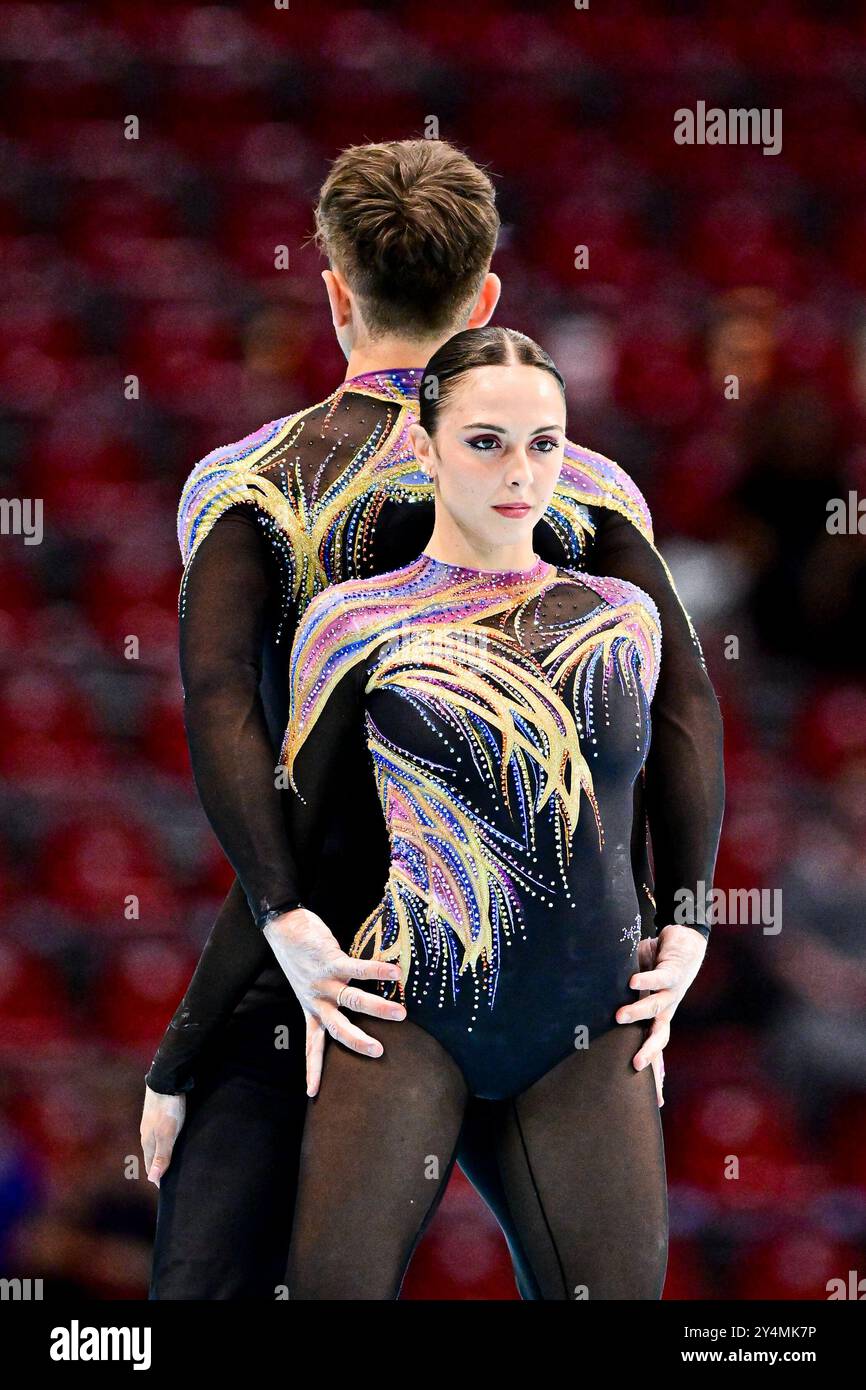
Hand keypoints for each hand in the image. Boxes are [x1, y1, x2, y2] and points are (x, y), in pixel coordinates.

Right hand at [140, 1086, 185, 1188]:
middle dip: (159, 1168)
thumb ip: (161, 1156)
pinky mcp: (158, 1114)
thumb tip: (153, 1179)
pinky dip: (165, 1142)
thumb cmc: (168, 1109)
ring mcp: (151, 1123)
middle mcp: (147, 1134)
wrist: (166, 1079)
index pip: (150, 1166)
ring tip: (172, 1162)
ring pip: (156, 1144)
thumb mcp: (167, 1134)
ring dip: (162, 1154)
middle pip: (152, 1156)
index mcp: (147, 1142)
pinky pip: (161, 1133)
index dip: (158, 1178)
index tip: (165, 1189)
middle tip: (170, 1179)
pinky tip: (173, 1140)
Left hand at [263, 907, 405, 1097]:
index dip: (313, 1069)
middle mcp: (317, 1000)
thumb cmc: (300, 957)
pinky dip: (377, 970)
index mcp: (311, 1009)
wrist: (283, 928)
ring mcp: (324, 981)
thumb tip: (354, 1005)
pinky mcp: (330, 960)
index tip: (313, 1093)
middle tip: (379, 1053)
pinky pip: (358, 968)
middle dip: (358, 1043)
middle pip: (337, 1028)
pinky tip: (395, 972)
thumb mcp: (308, 985)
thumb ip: (327, 998)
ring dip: (378, 1007)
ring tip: (401, 1014)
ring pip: (352, 1000)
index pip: (312, 1045)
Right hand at [616, 925, 706, 1088]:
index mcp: (658, 1015)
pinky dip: (646, 980)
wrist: (685, 938)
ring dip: (637, 1013)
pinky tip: (634, 982)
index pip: (655, 1047)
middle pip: (660, 1036)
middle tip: (634, 1065)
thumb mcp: (639, 986)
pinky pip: (659, 978)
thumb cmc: (657, 964)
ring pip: (656, 1007)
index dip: (655, 1073)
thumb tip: (596, 1011)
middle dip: (649, 1053)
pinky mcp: (673, 971)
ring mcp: (672, 991)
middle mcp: (667, 1008)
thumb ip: (623, 997)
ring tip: (619, 1016)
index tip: (656, 1101)